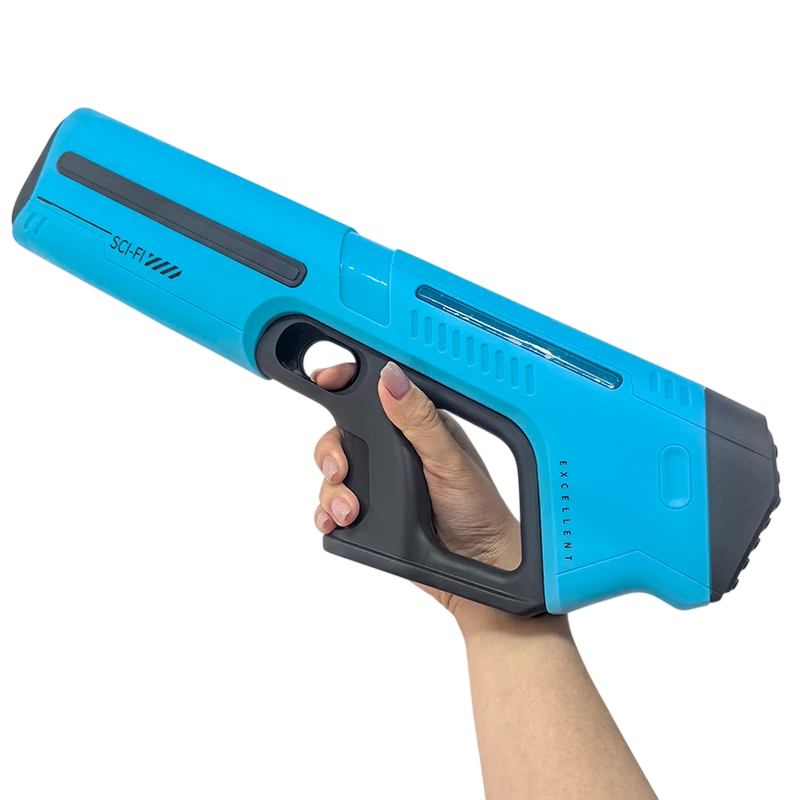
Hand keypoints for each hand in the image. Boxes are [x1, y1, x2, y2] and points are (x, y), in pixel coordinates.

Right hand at [311, 360, 535, 630]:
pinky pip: (332, 506)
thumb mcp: (450, 460)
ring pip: (333, 474)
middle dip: (330, 452)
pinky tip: (336, 522)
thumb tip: (392, 378)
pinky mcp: (370, 513)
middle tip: (340, 470)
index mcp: (417, 424)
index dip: (345, 382)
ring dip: (330, 490)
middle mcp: (394, 450)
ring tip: (348, 510)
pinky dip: (326, 513)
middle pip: (341, 435)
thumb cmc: (479, 510)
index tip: (325, 380)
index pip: (374, 393)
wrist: (481, 565)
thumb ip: (420, 420)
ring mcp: (380, 482)